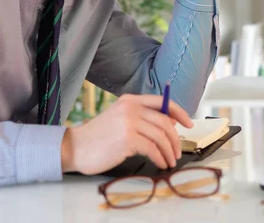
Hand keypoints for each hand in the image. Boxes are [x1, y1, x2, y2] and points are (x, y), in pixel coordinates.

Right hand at [60, 94, 193, 174]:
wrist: (75, 147)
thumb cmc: (98, 137)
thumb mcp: (119, 118)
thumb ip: (141, 117)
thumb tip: (169, 125)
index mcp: (130, 100)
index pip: (162, 102)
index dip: (179, 112)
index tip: (189, 123)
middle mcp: (131, 108)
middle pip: (165, 121)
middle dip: (175, 139)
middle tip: (178, 151)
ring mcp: (129, 122)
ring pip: (161, 136)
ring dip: (169, 151)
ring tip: (170, 160)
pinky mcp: (127, 138)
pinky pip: (153, 148)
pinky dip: (160, 157)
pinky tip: (160, 163)